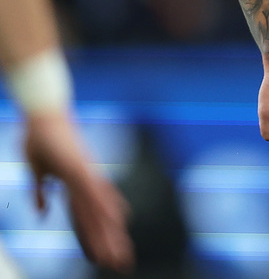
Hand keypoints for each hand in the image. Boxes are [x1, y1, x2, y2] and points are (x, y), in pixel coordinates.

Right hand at [24, 111, 133, 272]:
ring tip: (118, 255)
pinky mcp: (79, 166)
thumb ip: (40, 193)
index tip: (104, 257)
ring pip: (99, 210)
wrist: (43, 113)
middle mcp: (87, 182)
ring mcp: (85, 174)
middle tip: (122, 265)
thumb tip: (42, 213)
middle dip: (110, 242)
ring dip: (110, 233)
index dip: (95, 239)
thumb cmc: (40, 139)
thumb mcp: (37, 173)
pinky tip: (119, 218)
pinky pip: (94, 189)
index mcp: (75, 186)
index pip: (85, 219)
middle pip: (99, 219)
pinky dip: (106, 204)